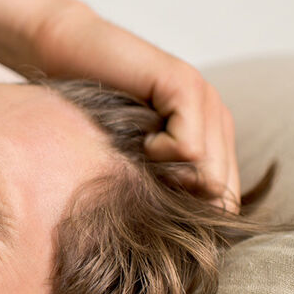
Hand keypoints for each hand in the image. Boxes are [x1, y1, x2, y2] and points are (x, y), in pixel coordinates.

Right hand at [26, 0, 240, 211]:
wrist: (66, 52)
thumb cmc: (90, 112)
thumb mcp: (131, 159)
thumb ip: (161, 186)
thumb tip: (182, 241)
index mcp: (212, 137)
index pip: (228, 199)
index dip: (194, 218)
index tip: (152, 212)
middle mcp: (218, 119)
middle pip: (224, 193)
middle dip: (182, 201)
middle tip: (142, 182)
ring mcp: (206, 100)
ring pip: (209, 173)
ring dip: (166, 176)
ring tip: (138, 156)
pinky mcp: (184, 85)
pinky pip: (189, 147)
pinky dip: (158, 152)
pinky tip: (139, 137)